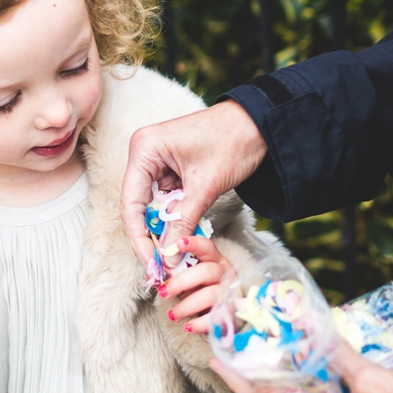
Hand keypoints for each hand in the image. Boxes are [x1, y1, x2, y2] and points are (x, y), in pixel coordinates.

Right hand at [121, 100, 267, 265]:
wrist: (261, 124)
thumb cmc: (234, 140)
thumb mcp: (206, 186)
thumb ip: (183, 222)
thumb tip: (169, 257)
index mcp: (144, 149)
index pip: (131, 203)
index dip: (139, 237)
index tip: (152, 264)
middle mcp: (144, 154)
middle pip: (138, 207)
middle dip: (151, 238)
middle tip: (162, 269)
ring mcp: (157, 162)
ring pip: (153, 208)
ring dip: (165, 232)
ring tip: (174, 258)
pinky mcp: (172, 170)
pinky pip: (168, 202)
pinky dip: (176, 221)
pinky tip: (183, 239)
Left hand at [157, 235, 229, 333]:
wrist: (222, 314)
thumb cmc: (200, 291)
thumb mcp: (189, 279)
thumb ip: (176, 273)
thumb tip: (155, 275)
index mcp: (214, 259)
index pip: (206, 247)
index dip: (194, 244)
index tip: (179, 243)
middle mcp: (225, 273)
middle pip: (206, 271)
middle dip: (181, 282)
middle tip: (163, 292)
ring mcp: (230, 292)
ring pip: (210, 295)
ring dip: (187, 306)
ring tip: (172, 315)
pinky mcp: (232, 312)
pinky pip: (217, 317)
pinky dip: (200, 323)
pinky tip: (188, 327)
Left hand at [210, 342, 392, 392]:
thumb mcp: (373, 379)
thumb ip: (338, 355)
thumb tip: (310, 329)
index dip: (241, 379)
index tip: (220, 359)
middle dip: (245, 386)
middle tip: (223, 362)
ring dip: (269, 390)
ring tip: (251, 366)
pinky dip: (296, 392)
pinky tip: (295, 375)